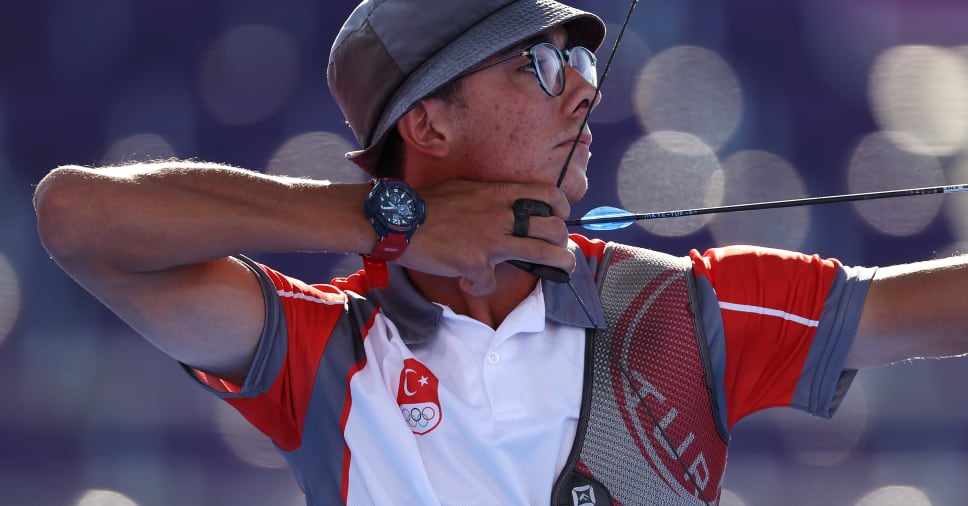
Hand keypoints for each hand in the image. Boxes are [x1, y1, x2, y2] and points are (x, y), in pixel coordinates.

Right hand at [397, 179, 574, 295]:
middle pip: (554, 228)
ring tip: (560, 271)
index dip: (561, 207)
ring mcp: (491, 240)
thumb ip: (489, 198)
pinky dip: (478, 286)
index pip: (548, 193)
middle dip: (563, 242)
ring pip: (542, 254)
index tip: (559, 217)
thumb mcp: (465, 188)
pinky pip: (488, 283)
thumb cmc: (428, 203)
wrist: (399, 220)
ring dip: (558, 265)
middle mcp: (502, 215)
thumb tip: (502, 207)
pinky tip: (467, 283)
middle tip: (558, 250)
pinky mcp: (476, 263)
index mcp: (499, 193)